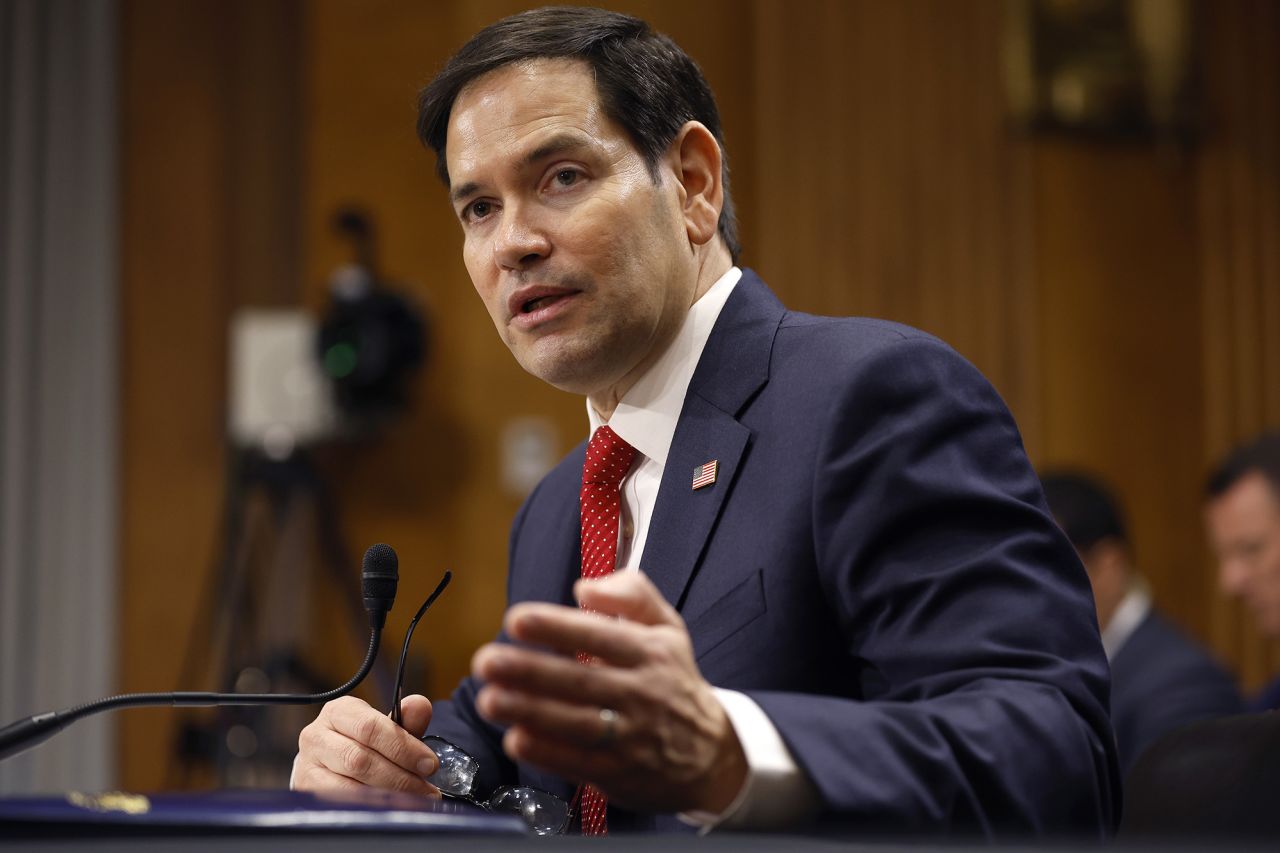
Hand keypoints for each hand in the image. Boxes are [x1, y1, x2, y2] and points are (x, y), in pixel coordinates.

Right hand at [293, 694, 440, 796]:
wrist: (326, 764)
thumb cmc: (360, 743)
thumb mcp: (384, 727)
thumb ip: (405, 720)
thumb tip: (421, 705)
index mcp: (339, 712)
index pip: (371, 727)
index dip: (403, 747)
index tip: (429, 764)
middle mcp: (317, 736)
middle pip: (361, 760)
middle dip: (400, 777)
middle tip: (426, 789)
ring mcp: (308, 766)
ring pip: (350, 786)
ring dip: (388, 796)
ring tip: (414, 800)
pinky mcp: (307, 792)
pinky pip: (342, 804)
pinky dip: (371, 808)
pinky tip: (390, 808)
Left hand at [472, 572, 747, 813]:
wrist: (712, 755)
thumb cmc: (675, 682)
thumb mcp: (668, 628)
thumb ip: (631, 594)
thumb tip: (584, 587)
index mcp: (650, 652)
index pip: (600, 634)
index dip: (557, 626)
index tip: (516, 619)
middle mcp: (642, 693)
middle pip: (581, 680)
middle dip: (529, 670)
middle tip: (487, 661)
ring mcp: (631, 737)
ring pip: (575, 723)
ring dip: (528, 711)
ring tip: (489, 698)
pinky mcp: (620, 774)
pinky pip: (578, 763)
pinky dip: (546, 752)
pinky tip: (516, 738)